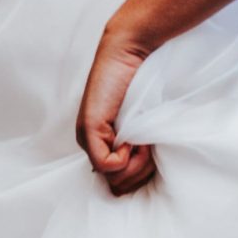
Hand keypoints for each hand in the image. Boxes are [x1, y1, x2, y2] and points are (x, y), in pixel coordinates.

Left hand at [75, 25, 157, 196]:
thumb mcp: (141, 123)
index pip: (118, 184)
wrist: (129, 52)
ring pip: (114, 178)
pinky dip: (125, 156)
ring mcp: (87, 138)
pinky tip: (130, 138)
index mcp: (101, 143)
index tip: (150, 153)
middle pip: (118, 185)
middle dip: (140, 172)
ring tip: (143, 141)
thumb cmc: (139, 84)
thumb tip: (128, 180)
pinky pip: (107, 165)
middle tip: (148, 147)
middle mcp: (90, 143)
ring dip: (137, 164)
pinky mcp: (89, 130)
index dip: (140, 175)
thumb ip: (138, 149)